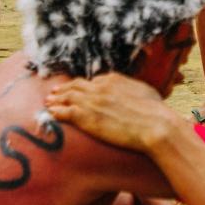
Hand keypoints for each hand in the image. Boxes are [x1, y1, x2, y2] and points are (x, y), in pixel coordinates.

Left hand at [45, 73, 180, 151]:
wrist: (154, 124)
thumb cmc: (155, 111)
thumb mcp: (145, 91)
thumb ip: (132, 88)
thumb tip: (132, 90)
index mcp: (113, 79)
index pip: (93, 80)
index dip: (84, 86)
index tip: (78, 89)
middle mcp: (99, 87)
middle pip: (76, 86)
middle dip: (65, 89)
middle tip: (55, 91)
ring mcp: (91, 101)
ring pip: (67, 97)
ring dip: (56, 98)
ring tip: (49, 101)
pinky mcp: (86, 117)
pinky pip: (65, 112)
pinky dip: (56, 111)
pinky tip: (51, 113)